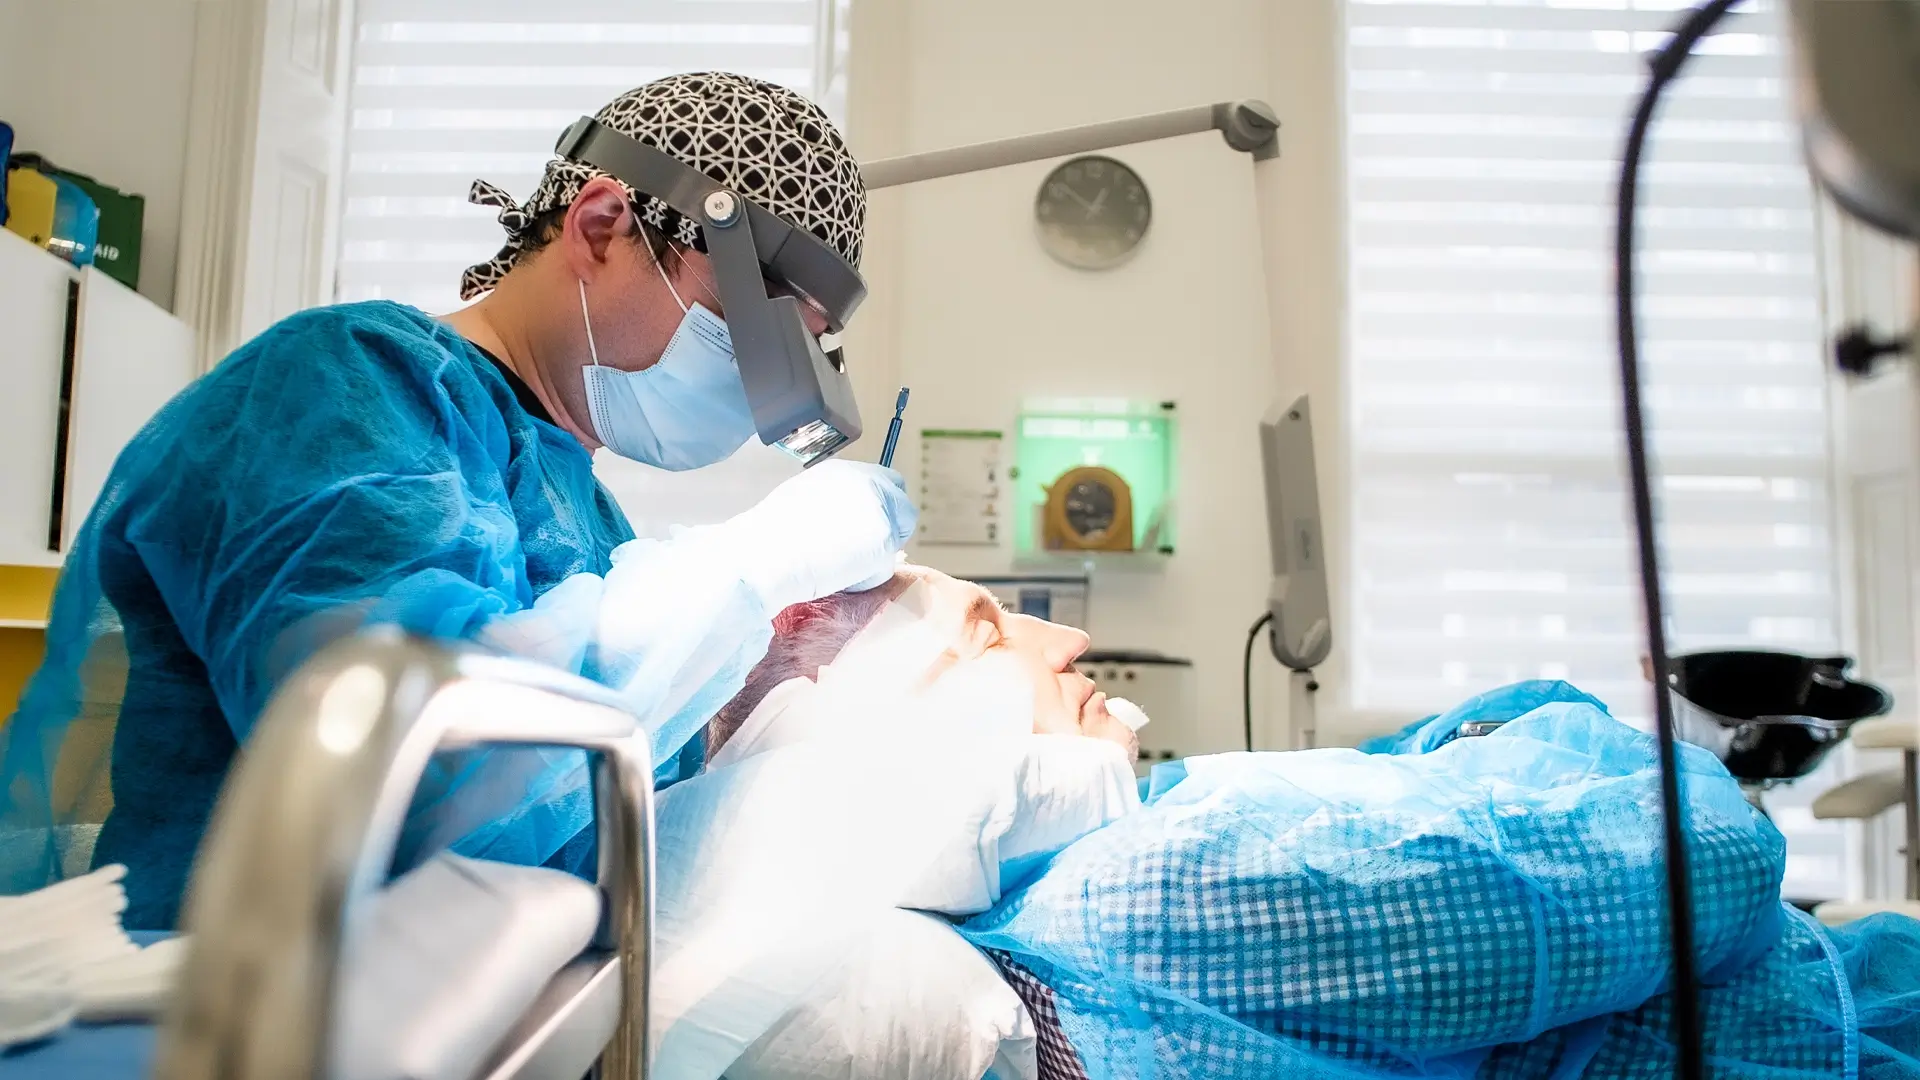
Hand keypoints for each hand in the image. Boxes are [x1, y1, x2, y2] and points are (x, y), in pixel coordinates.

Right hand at [726, 460, 917, 611]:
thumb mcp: (802, 504)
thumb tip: (848, 527)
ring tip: (835, 566)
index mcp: (842, 471)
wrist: (764, 553)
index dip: (883, 511)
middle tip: (861, 556)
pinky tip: (838, 576)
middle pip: (902, 508)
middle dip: (890, 532)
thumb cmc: (768, 538)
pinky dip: (866, 578)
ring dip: (873, 558)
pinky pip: (884, 567)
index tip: (869, 532)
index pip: (887, 484)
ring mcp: (878, 506)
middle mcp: (864, 480)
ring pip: (895, 540)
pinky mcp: (884, 534)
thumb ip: (833, 507)